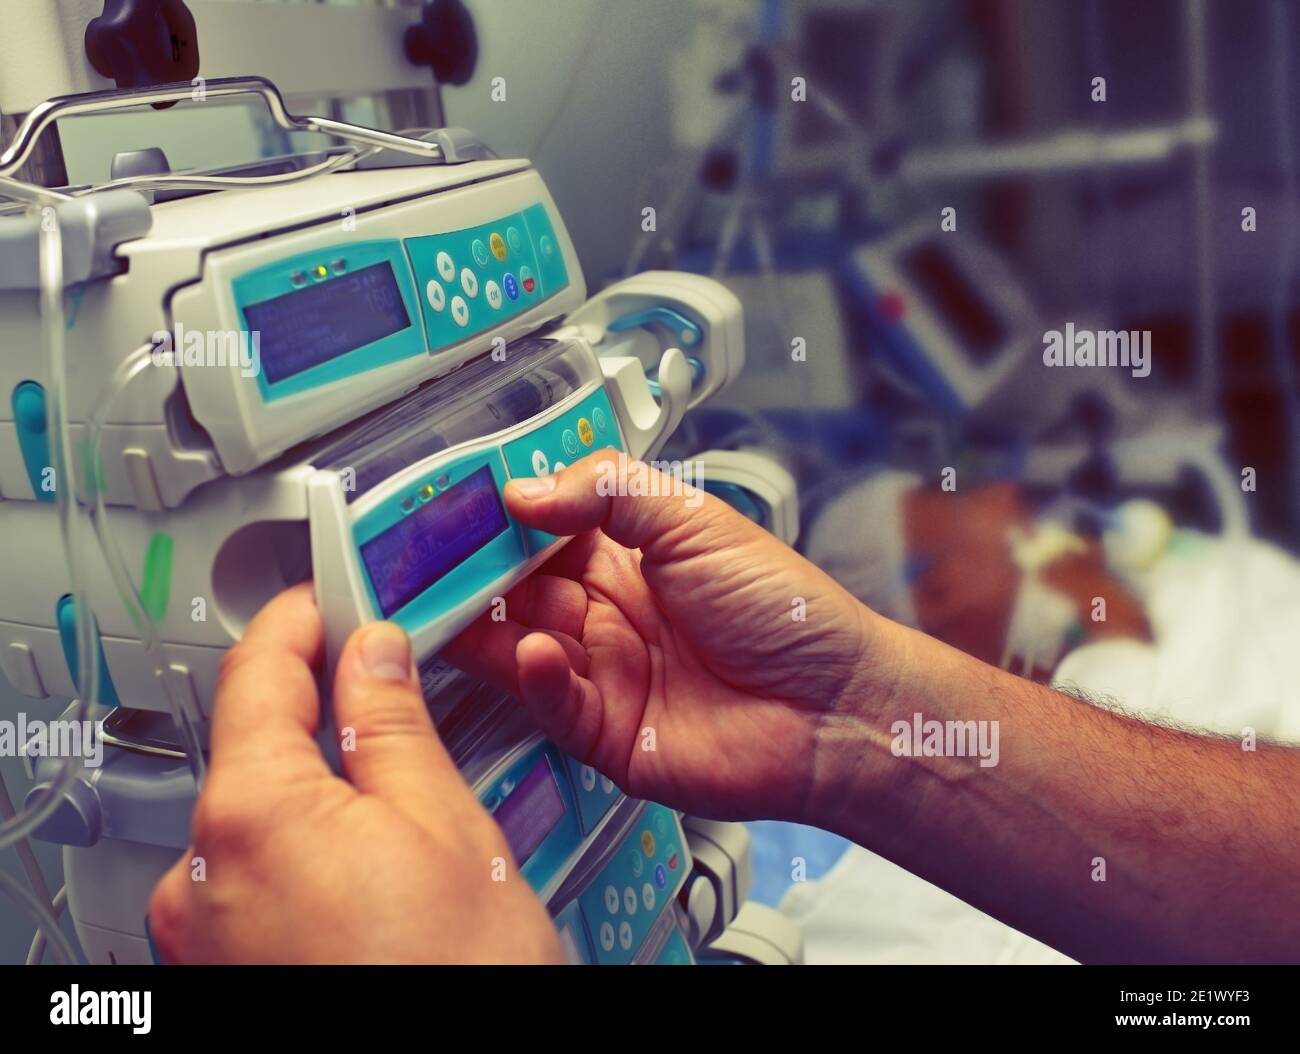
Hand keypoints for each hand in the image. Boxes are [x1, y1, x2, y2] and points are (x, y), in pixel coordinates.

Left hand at [148, 584, 562, 963]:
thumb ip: (394, 723)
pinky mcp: (222, 975)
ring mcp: (202, 938)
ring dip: (324, 792)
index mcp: (248, 816)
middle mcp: (198, 878)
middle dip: (323, 713)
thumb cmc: (455, 982)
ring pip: (262, 821)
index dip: (301, 619)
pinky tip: (377, 873)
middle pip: (257, 749)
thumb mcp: (445, 825)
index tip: (329, 597)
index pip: (260, 671)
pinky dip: (311, 854)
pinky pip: (259, 882)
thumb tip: (374, 654)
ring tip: (408, 805)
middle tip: (393, 687)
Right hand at [445, 452, 892, 823]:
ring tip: (453, 606)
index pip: (544, 535)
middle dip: (475, 576)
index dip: (502, 522)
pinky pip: (555, 705)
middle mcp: (609, 617)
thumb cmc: (785, 610)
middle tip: (424, 560)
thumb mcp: (696, 523)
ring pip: (523, 648)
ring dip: (488, 628)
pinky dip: (539, 679)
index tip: (453, 506)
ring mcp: (605, 676)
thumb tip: (525, 490)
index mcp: (629, 560)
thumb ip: (610, 494)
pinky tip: (540, 652)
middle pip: (521, 592)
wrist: (836, 704)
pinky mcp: (608, 735)